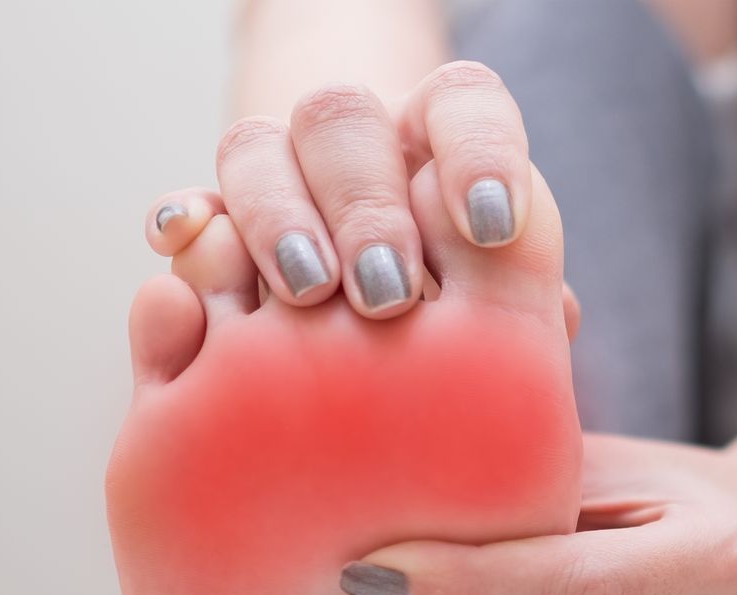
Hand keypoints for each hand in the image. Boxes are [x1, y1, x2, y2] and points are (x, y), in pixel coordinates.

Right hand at [142, 62, 578, 332]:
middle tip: (387, 293)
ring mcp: (283, 175)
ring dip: (279, 216)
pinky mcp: (216, 224)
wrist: (375, 348)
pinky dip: (187, 222)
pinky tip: (181, 247)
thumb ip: (527, 304)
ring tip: (308, 292)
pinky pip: (191, 205)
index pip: (463, 103)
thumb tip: (555, 315)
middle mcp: (361, 146)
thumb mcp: (505, 310)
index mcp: (442, 147)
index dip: (479, 152)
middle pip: (347, 120)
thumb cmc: (464, 327)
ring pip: (258, 144)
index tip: (494, 229)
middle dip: (366, 205)